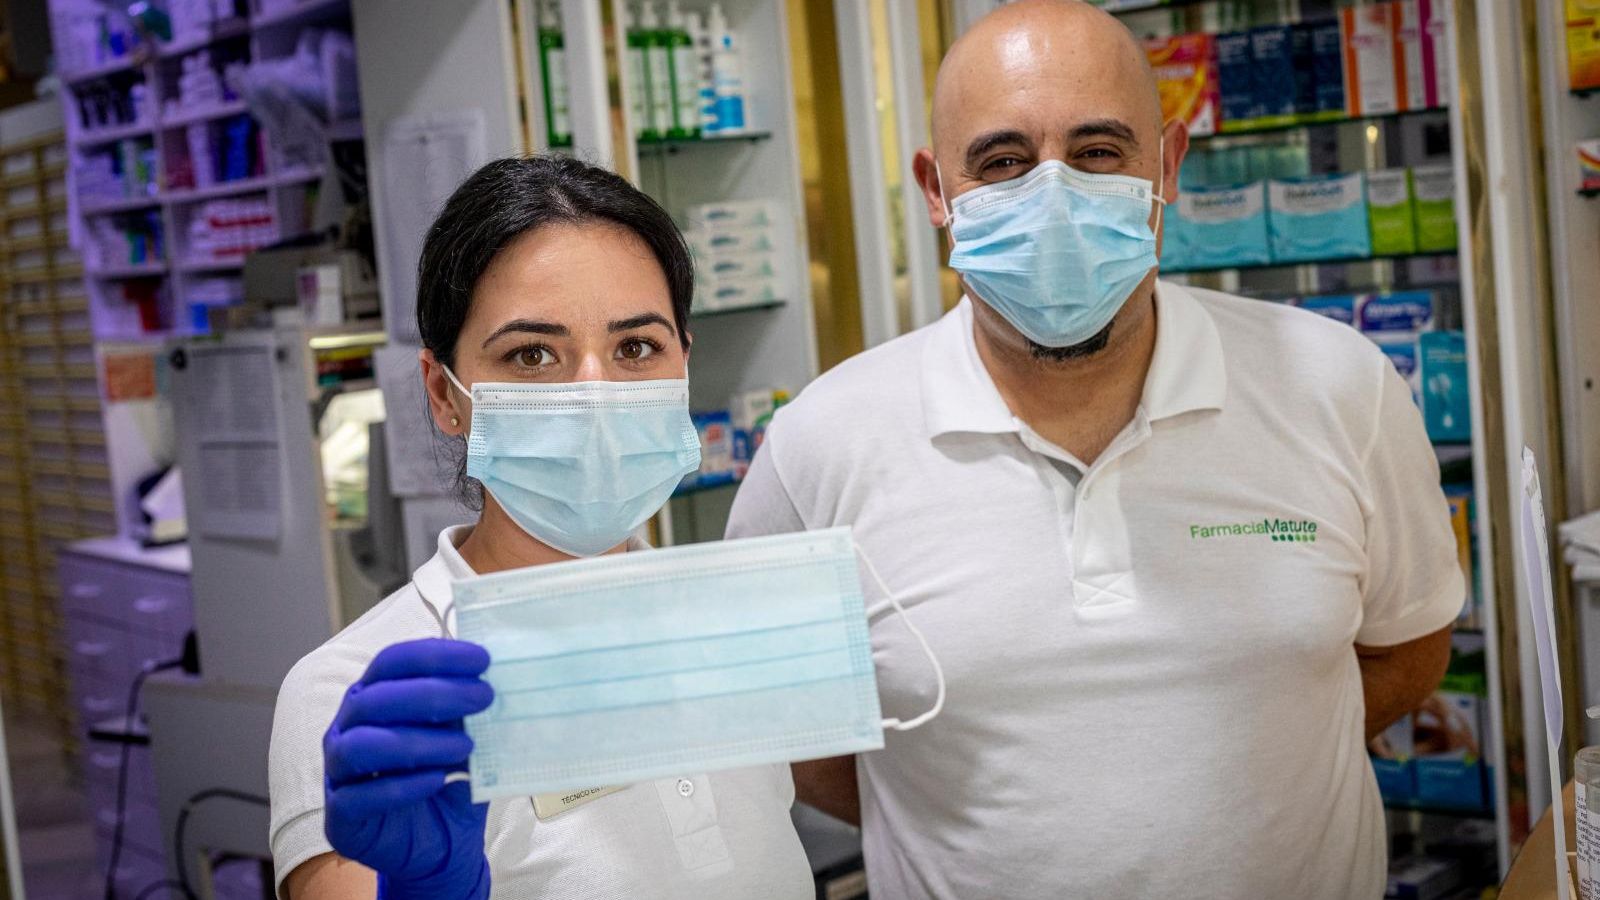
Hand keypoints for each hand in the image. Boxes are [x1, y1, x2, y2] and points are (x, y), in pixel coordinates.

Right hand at [323, 639, 494, 899]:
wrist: (443, 843)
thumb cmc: (451, 777)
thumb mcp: (468, 735)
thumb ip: (470, 708)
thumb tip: (493, 677)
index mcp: (375, 695)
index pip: (393, 662)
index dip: (434, 656)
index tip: (482, 659)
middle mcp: (348, 727)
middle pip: (376, 698)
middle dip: (433, 694)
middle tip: (484, 697)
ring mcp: (338, 772)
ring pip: (361, 746)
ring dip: (417, 741)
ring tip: (466, 745)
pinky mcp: (341, 817)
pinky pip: (359, 797)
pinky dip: (401, 787)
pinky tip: (439, 781)